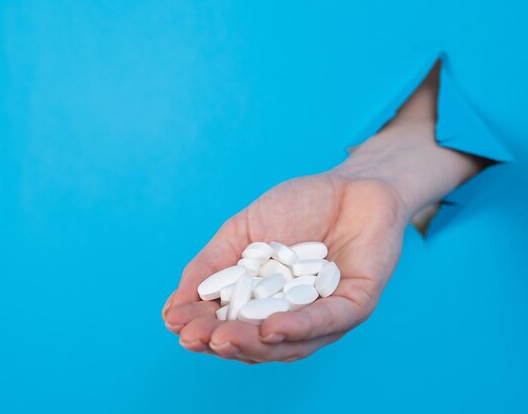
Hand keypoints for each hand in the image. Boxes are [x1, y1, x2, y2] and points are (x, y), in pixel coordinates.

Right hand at [162, 171, 409, 362]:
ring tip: (223, 338)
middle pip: (256, 342)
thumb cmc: (297, 206)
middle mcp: (292, 317)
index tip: (176, 323)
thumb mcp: (242, 232)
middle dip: (225, 342)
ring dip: (255, 343)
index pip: (228, 325)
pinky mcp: (355, 304)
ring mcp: (324, 314)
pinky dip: (300, 326)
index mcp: (264, 304)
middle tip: (197, 338)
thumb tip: (172, 308)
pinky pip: (328, 321)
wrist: (350, 183)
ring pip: (290, 343)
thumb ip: (211, 266)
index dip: (201, 327)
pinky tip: (272, 328)